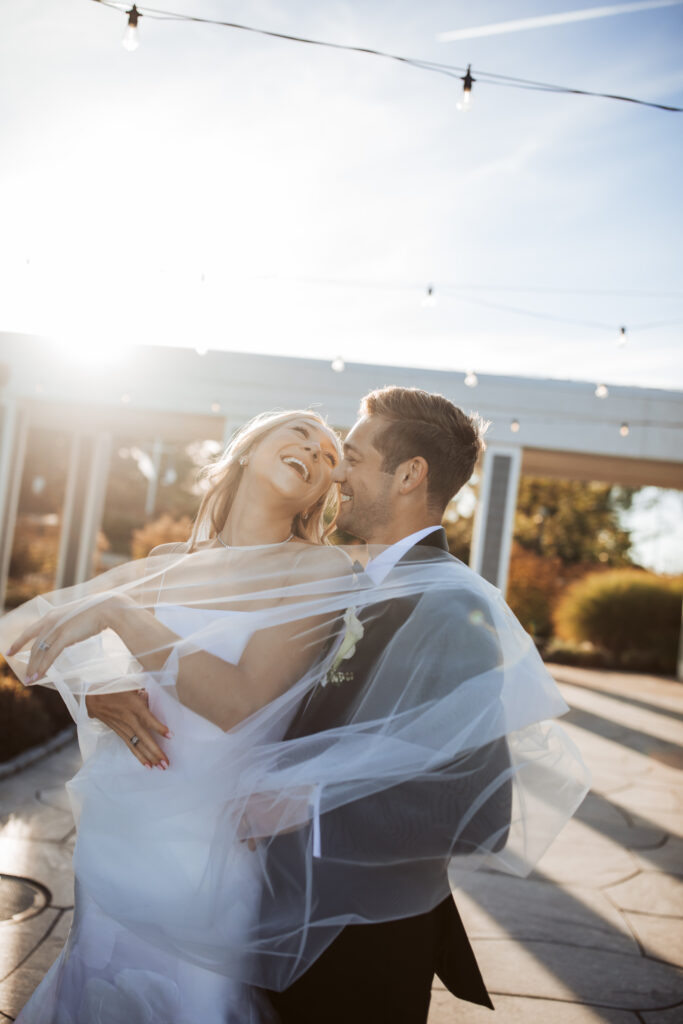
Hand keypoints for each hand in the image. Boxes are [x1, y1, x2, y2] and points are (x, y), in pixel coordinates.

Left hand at [8, 594, 131, 682]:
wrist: (107, 608)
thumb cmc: (96, 611)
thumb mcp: (75, 616)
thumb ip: (67, 624)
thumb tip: (66, 632)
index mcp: (52, 615)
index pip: (30, 631)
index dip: (19, 642)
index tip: (9, 652)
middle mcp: (50, 621)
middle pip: (34, 645)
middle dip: (28, 662)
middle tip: (24, 674)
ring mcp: (57, 629)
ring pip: (40, 652)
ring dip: (34, 668)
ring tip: (30, 680)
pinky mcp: (65, 637)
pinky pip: (50, 655)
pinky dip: (43, 667)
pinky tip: (39, 676)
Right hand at [86, 690, 170, 768]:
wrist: (93, 696)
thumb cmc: (115, 687)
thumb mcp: (131, 685)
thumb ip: (142, 691)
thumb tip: (148, 695)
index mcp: (134, 706)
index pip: (148, 718)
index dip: (158, 727)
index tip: (170, 735)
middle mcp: (129, 719)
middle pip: (143, 737)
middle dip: (155, 751)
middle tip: (166, 763)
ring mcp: (123, 728)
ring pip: (137, 745)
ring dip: (149, 757)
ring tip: (160, 767)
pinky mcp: (119, 732)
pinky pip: (130, 746)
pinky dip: (139, 755)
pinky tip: (147, 764)